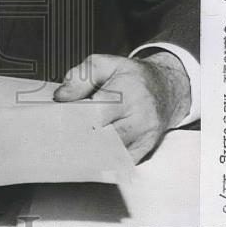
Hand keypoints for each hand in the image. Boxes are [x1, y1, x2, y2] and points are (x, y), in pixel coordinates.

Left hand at [53, 51, 190, 162]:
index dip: (75, 118)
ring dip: (89, 151)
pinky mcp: (146, 150)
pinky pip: (120, 162)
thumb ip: (81, 77)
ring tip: (72, 146)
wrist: (166, 89)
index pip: (97, 111)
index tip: (59, 120)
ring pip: (110, 153)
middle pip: (103, 136)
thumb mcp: (106, 64)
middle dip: (80, 136)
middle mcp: (141, 117)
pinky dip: (103, 160)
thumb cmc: (132, 76)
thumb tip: (61, 97)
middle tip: (61, 136)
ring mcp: (145, 136)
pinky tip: (90, 154)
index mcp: (129, 91)